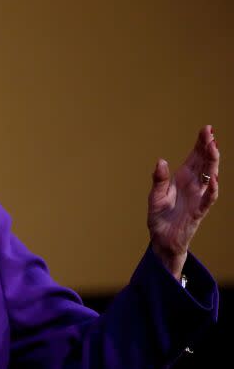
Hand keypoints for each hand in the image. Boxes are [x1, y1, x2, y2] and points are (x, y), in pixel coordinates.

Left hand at [148, 125, 219, 278]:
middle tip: (210, 133)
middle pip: (204, 163)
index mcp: (182, 178)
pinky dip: (212, 189)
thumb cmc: (160, 217)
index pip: (195, 157)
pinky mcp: (199, 211)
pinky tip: (213, 179)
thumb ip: (158, 180)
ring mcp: (198, 197)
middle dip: (208, 147)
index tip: (207, 129)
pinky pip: (208, 199)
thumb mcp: (154, 196)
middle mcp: (193, 185)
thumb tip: (161, 161)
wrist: (162, 240)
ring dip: (212, 163)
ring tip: (213, 148)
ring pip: (209, 177)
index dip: (201, 143)